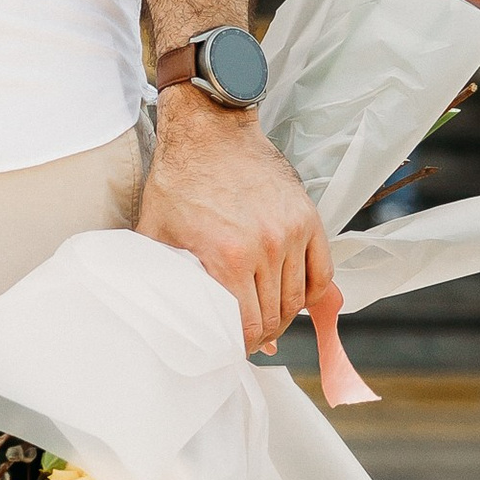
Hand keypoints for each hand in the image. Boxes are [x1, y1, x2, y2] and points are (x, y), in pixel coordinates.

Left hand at [137, 92, 331, 355]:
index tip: (231, 348)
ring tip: (267, 319)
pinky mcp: (308, 218)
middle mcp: (265, 248)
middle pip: (275, 317)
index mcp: (226, 258)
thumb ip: (168, 279)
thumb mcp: (157, 234)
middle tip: (248, 338)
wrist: (209, 131)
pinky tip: (293, 298)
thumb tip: (174, 319)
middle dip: (261, 335)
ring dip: (284, 316)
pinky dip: (310, 293)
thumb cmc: (178, 181)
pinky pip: (321, 272)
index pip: (246, 327)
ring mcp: (291, 233)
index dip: (239, 346)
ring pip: (298, 299)